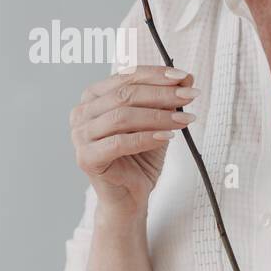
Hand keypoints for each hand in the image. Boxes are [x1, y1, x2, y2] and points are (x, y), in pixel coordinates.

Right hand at [70, 64, 197, 211]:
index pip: (125, 77)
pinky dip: (147, 137)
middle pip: (124, 95)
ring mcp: (80, 136)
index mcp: (93, 97)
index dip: (156, 75)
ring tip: (184, 119)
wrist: (129, 196)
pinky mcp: (86, 158)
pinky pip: (119, 142)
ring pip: (122, 117)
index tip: (183, 76)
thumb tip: (185, 79)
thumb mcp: (156, 123)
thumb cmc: (138, 158)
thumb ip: (166, 101)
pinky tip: (168, 136)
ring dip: (158, 116)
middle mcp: (82, 113)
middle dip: (161, 93)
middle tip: (189, 96)